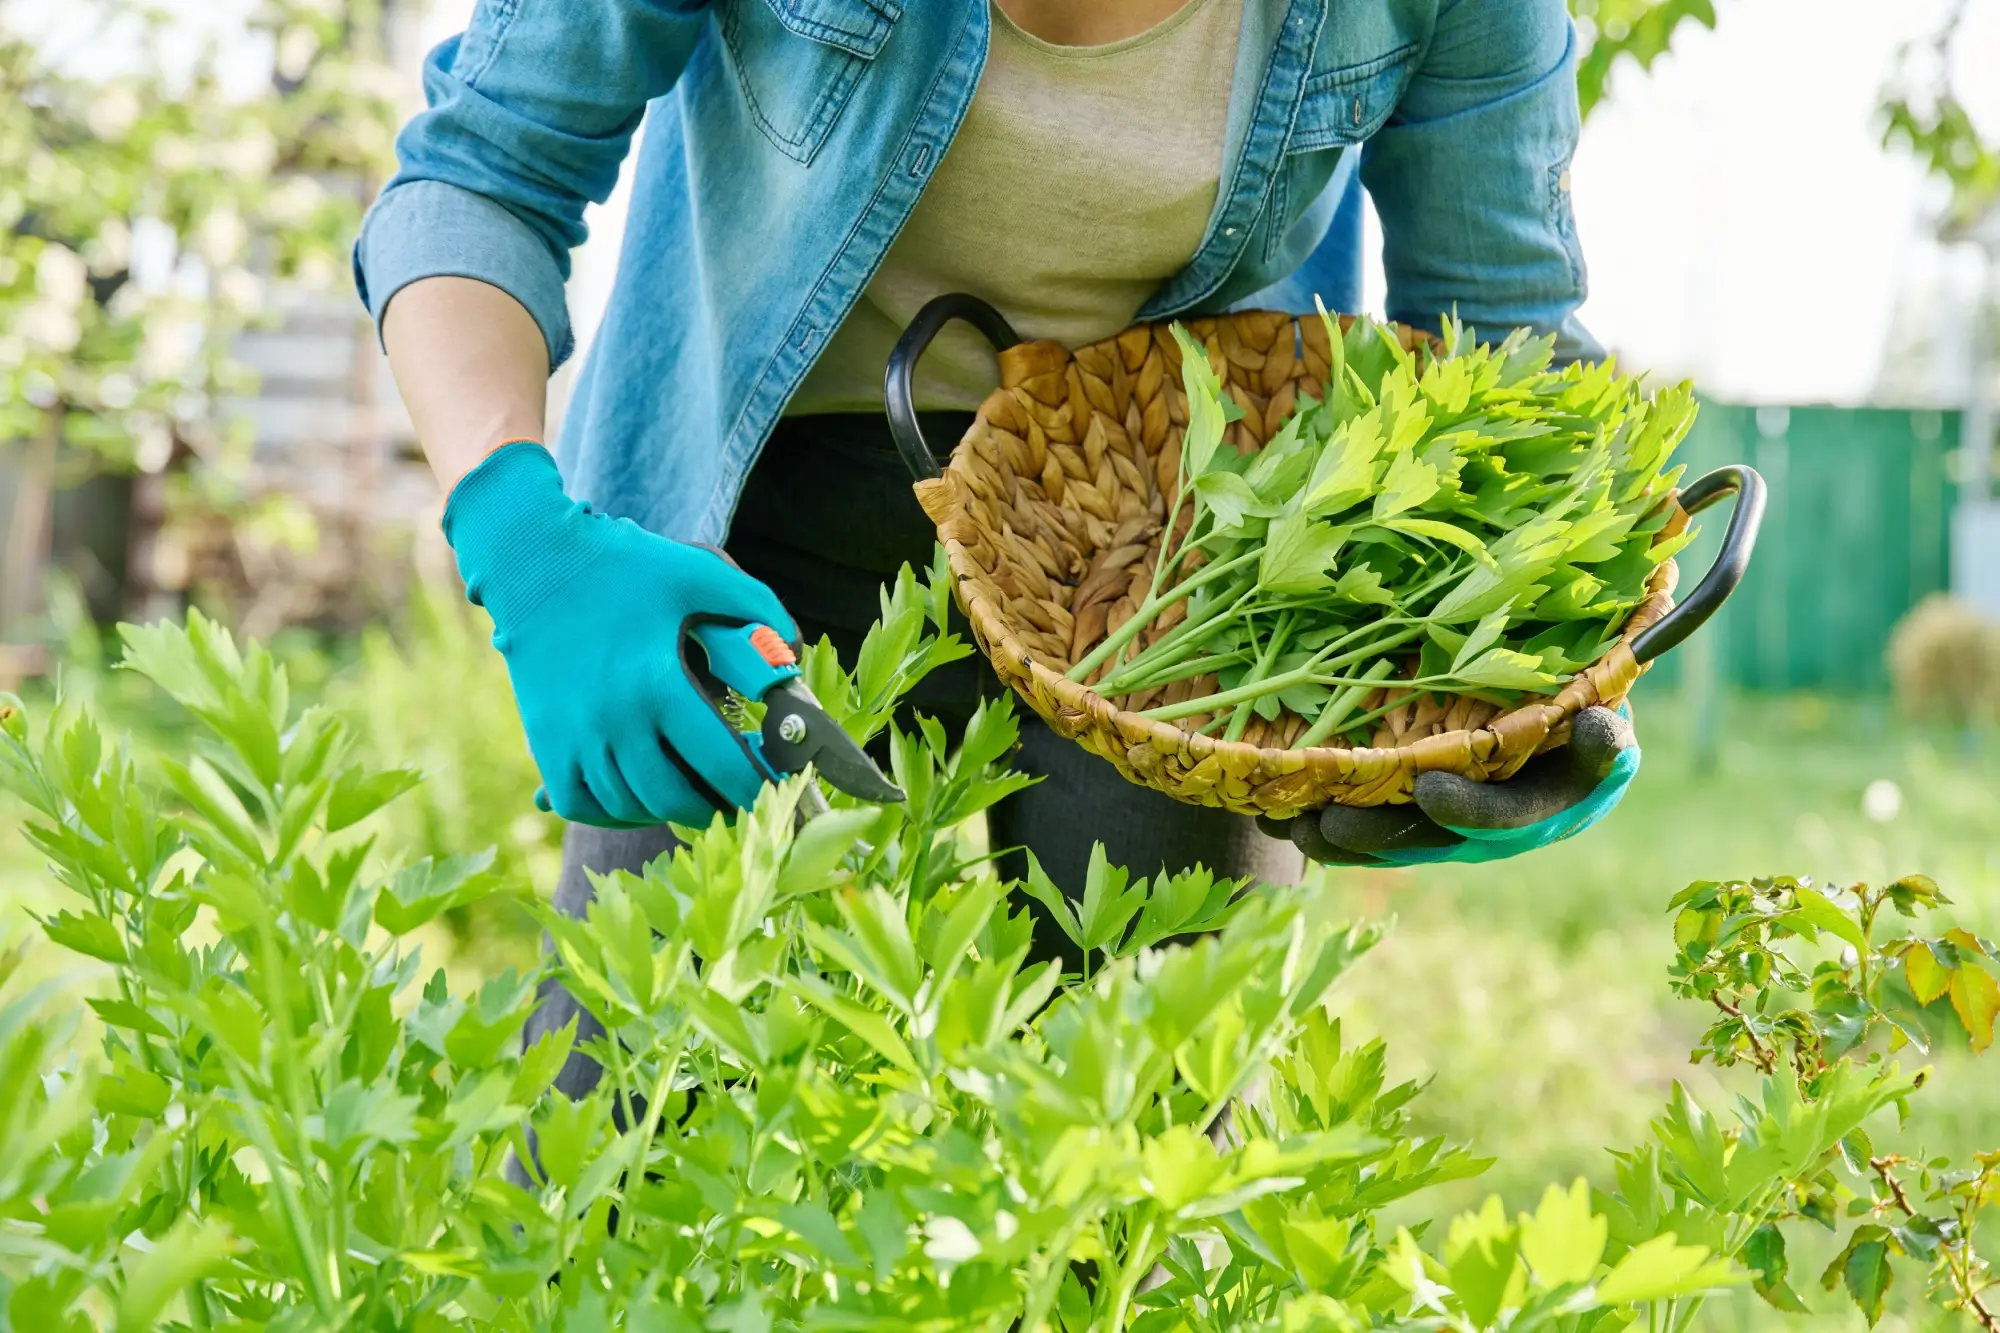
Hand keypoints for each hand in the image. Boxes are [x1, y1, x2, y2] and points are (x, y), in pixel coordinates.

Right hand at [443, 441, 799, 826]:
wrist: (535, 563)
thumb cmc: (626, 567)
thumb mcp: (699, 573)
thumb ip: (757, 607)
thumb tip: (792, 653)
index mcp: (658, 680)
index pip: (720, 763)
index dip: (756, 788)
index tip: (776, 791)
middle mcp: (614, 719)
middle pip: (676, 798)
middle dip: (719, 808)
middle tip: (741, 801)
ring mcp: (574, 737)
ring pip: (632, 806)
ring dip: (671, 811)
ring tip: (699, 795)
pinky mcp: (546, 744)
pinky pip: (583, 805)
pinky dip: (616, 812)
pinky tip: (642, 797)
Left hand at [1258, 706, 1638, 866]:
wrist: (1562, 706)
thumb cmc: (1588, 698)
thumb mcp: (1604, 710)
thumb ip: (1599, 733)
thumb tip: (1596, 731)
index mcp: (1552, 801)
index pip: (1514, 815)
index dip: (1472, 812)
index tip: (1428, 792)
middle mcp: (1500, 824)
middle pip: (1432, 840)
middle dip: (1377, 836)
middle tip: (1326, 824)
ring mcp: (1456, 820)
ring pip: (1391, 839)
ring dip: (1337, 837)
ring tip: (1287, 826)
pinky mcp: (1417, 810)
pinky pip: (1368, 820)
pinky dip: (1322, 816)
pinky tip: (1275, 813)